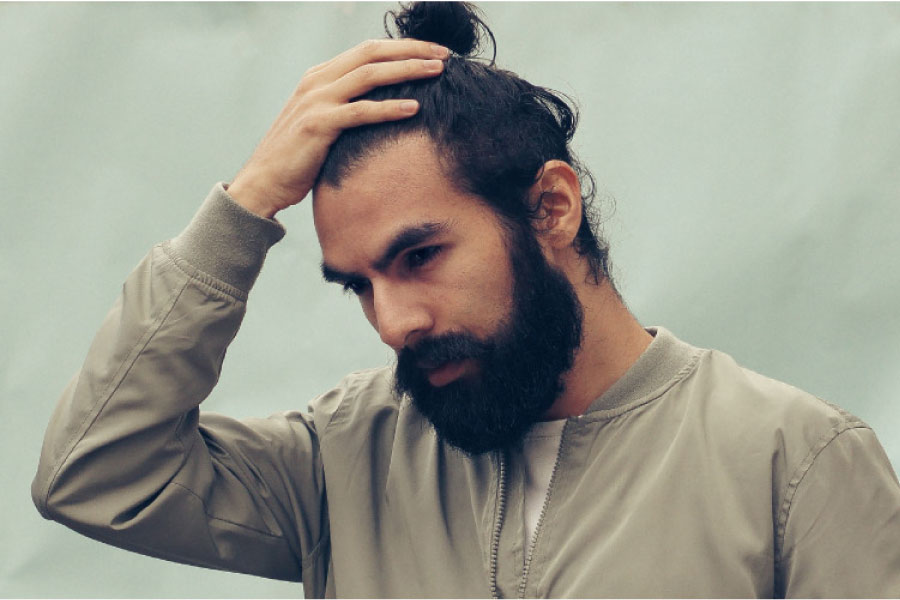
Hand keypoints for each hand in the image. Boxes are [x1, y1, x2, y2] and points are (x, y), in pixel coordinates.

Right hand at [228, 39, 448, 217]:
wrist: (262, 183)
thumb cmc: (298, 159)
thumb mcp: (323, 124)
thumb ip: (346, 108)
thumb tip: (384, 109)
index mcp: (320, 76)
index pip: (367, 50)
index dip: (403, 48)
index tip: (433, 53)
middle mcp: (317, 81)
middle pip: (372, 53)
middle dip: (411, 50)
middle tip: (444, 55)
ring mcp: (316, 101)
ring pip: (369, 74)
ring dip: (406, 70)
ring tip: (437, 73)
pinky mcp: (317, 125)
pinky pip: (359, 112)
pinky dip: (388, 109)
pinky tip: (413, 109)